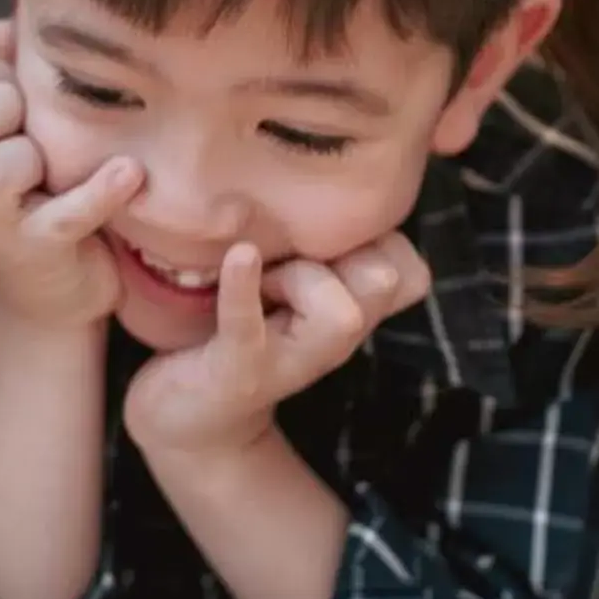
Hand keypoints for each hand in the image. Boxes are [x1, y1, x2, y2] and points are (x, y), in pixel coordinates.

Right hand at [0, 21, 139, 326]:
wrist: (61, 288)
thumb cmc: (40, 187)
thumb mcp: (18, 124)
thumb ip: (6, 72)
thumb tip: (5, 26)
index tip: (23, 92)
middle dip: (6, 110)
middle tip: (36, 129)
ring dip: (34, 157)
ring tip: (58, 163)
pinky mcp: (33, 256)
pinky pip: (63, 214)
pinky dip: (100, 191)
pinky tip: (129, 173)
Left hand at [123, 232, 430, 457]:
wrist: (188, 417)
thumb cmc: (242, 329)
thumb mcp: (295, 284)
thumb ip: (323, 247)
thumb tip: (336, 181)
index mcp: (350, 313)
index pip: (410, 270)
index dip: (378, 242)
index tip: (323, 245)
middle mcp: (332, 342)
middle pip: (385, 280)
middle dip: (341, 255)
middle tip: (290, 263)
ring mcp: (290, 360)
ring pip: (343, 310)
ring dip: (301, 279)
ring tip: (264, 284)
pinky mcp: (240, 369)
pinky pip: (249, 325)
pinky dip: (245, 288)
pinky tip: (240, 258)